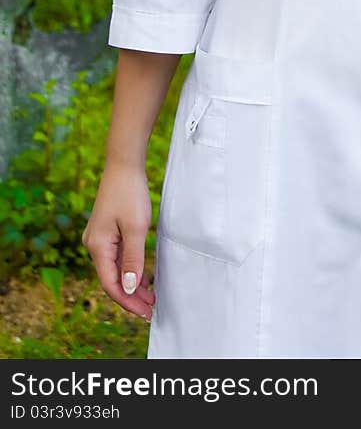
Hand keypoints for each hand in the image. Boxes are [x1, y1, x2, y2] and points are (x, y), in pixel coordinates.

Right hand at [81, 162, 155, 321]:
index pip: (111, 284)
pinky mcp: (106, 231)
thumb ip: (133, 259)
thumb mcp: (136, 228)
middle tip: (150, 309)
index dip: (128, 301)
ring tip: (150, 297)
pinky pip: (117, 257)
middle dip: (131, 296)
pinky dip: (129, 268)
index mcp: (98, 246)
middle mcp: (94, 245)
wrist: (123, 164)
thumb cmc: (130, 193)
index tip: (145, 312)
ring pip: (115, 269)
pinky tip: (143, 277)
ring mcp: (99, 238)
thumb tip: (130, 288)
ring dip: (132, 284)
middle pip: (111, 279)